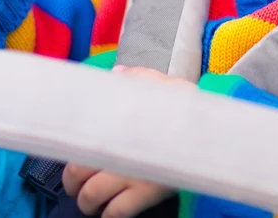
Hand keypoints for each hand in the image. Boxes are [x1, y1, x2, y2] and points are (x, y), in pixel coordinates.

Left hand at [62, 67, 192, 216]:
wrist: (208, 129)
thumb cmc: (183, 104)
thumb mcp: (159, 83)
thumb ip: (135, 77)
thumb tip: (116, 73)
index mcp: (114, 121)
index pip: (78, 137)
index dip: (68, 148)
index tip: (68, 151)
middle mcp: (117, 148)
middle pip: (77, 170)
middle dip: (71, 182)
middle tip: (74, 185)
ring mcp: (131, 172)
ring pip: (92, 194)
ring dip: (86, 202)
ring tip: (88, 203)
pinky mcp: (147, 192)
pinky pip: (117, 211)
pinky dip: (108, 215)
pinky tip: (108, 213)